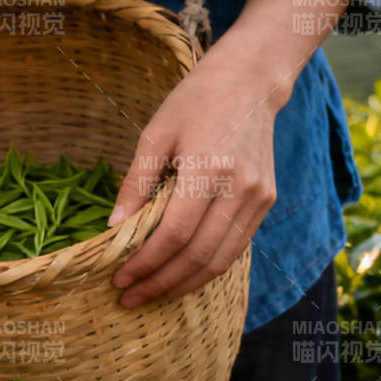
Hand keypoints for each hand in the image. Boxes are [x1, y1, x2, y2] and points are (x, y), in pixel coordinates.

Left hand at [108, 49, 281, 307]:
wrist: (249, 83)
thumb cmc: (194, 103)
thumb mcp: (154, 136)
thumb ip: (136, 185)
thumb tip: (114, 230)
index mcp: (209, 169)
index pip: (175, 234)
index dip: (145, 262)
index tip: (119, 278)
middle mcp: (241, 189)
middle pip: (199, 255)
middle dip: (161, 283)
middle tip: (129, 297)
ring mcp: (259, 198)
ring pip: (222, 259)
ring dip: (184, 283)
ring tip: (151, 293)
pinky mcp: (266, 202)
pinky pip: (235, 246)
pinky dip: (206, 267)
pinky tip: (179, 274)